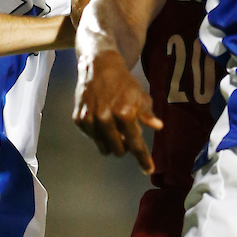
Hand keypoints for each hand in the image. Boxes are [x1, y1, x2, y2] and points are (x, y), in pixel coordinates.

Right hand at [73, 49, 162, 172]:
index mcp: (124, 114)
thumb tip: (158, 127)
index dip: (143, 159)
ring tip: (115, 127)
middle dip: (125, 147)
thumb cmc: (124, 83)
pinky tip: (102, 120)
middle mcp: (105, 119)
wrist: (99, 67)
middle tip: (127, 134)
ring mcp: (90, 120)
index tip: (149, 169)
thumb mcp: (140, 96)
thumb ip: (147, 114)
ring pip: (103, 147)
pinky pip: (92, 138)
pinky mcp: (78, 119)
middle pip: (118, 150)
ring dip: (111, 142)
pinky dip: (99, 134)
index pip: (135, 144)